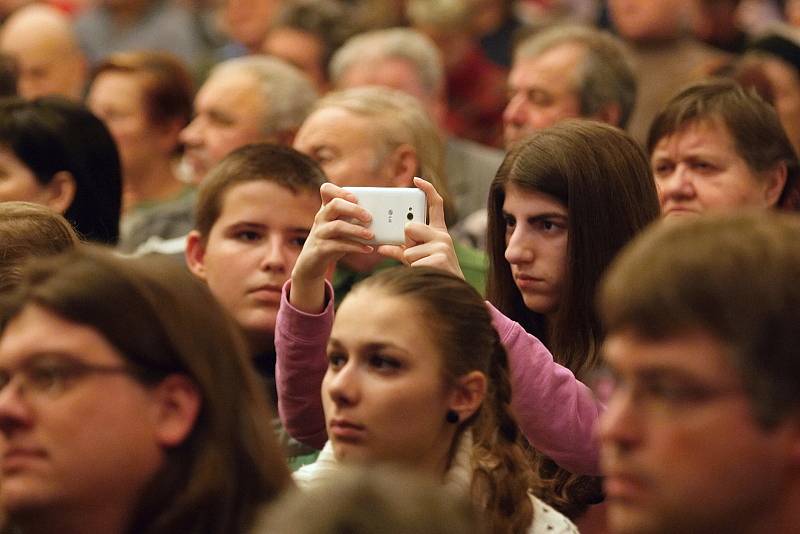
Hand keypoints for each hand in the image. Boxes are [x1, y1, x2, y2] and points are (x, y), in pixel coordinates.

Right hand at [290, 183, 373, 311]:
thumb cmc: (332, 240)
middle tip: (370, 217)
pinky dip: (355, 247)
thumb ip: (353, 219)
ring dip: (357, 230)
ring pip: (337, 226)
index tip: (355, 198)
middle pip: (335, 205)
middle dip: (354, 210)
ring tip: (371, 235)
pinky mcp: (320, 249)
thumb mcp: (340, 226)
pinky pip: (339, 245)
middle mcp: (321, 218)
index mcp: (326, 208)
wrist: (312, 262)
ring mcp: (319, 233)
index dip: (340, 191)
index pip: (326, 190)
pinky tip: (367, 249)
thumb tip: (381, 217)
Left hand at [377, 177, 463, 279]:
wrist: (452, 291)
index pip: (435, 206)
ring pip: (409, 250)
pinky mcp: (440, 259)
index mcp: (438, 232)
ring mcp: (443, 247)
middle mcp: (442, 236)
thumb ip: (401, 250)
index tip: (417, 180)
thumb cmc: (432, 272)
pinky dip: (415, 270)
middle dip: (408, 243)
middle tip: (417, 253)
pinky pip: (413, 262)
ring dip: (410, 262)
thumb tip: (380, 247)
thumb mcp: (416, 258)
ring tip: (424, 267)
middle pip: (411, 228)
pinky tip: (428, 272)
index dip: (427, 190)